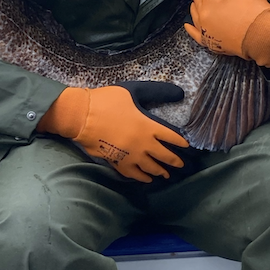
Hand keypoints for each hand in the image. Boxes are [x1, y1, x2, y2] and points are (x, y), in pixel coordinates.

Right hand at [37, 82, 188, 182]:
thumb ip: (157, 91)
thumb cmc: (107, 101)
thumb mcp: (134, 90)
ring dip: (161, 171)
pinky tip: (147, 179)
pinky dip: (142, 178)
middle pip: (165, 156)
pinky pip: (134, 174)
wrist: (81, 116)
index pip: (172, 137)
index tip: (188, 148)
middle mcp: (143, 144)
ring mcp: (130, 156)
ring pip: (151, 168)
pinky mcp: (117, 162)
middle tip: (181, 165)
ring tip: (167, 175)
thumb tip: (179, 93)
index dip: (182, 143)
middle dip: (175, 161)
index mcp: (149, 126)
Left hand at [185, 0, 269, 67]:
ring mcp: (205, 30)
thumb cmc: (254, 11)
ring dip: (199, 4)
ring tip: (208, 0)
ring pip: (194, 13)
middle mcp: (203, 16)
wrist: (264, 37)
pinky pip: (194, 33)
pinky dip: (191, 26)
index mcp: (209, 0)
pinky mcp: (209, 43)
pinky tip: (190, 22)